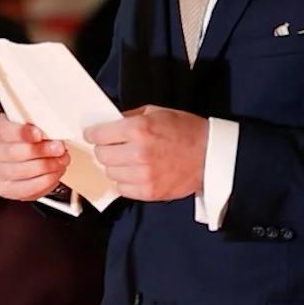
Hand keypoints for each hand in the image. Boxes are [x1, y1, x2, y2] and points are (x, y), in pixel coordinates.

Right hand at [0, 115, 69, 201]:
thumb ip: (36, 124)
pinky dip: (44, 182)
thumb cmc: (26, 135)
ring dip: (46, 166)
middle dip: (40, 151)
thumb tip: (52, 131)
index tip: (39, 134)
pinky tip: (54, 173)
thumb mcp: (29, 122)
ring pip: (21, 172)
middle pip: (12, 153)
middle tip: (58, 148)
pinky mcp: (4, 189)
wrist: (23, 151)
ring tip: (60, 160)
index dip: (22, 133)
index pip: (3, 130)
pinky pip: (26, 189)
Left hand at [86, 106, 208, 201]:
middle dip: (105, 149)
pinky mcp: (149, 192)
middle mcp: (138, 153)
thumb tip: (106, 123)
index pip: (99, 135)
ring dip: (116, 166)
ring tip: (129, 160)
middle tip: (114, 147)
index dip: (93, 134)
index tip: (93, 134)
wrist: (210, 156)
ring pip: (110, 173)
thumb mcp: (157, 112)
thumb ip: (129, 117)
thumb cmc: (185, 131)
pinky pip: (122, 189)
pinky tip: (136, 173)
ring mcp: (143, 175)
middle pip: (101, 155)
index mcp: (139, 129)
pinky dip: (126, 181)